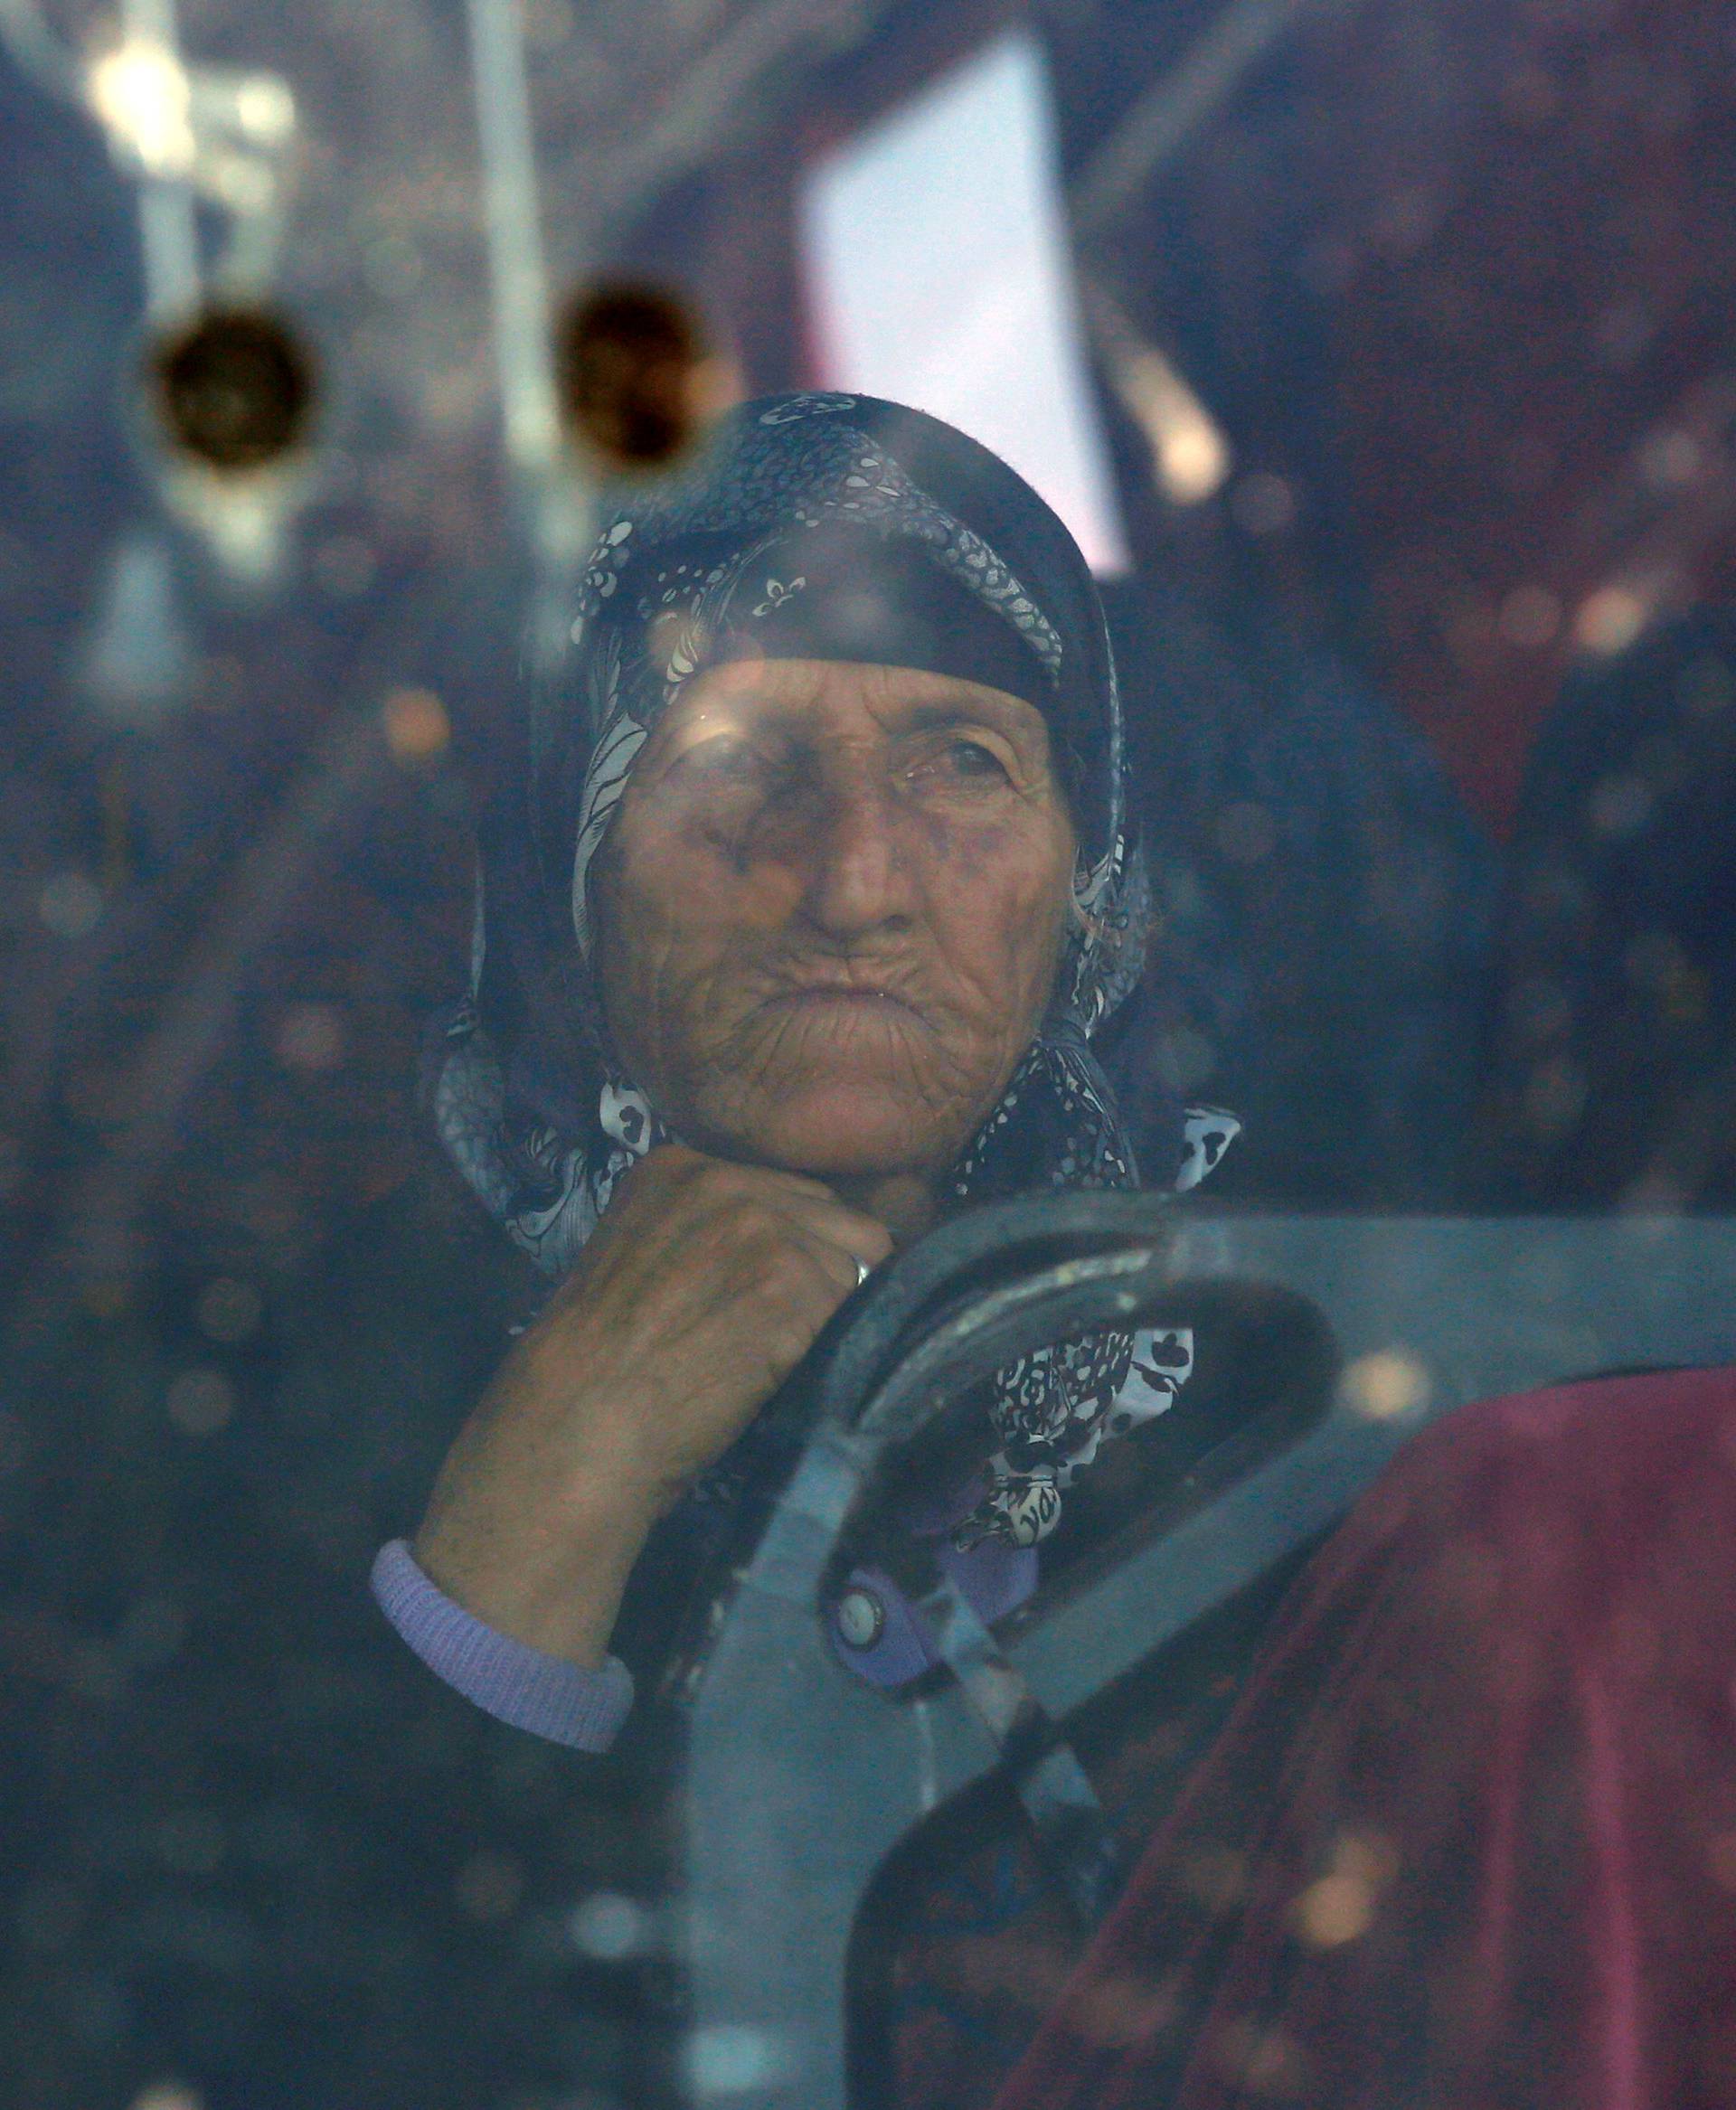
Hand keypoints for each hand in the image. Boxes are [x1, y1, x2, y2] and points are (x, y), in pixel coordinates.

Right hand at [413, 1145, 892, 1667]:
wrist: (579, 1420)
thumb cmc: (600, 1360)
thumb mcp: (639, 1253)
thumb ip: (705, 1230)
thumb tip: (788, 1240)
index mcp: (678, 1167)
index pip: (786, 1192)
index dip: (791, 1247)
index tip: (756, 1292)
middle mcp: (724, 1181)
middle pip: (833, 1218)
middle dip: (819, 1271)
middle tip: (771, 1327)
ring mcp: (761, 1228)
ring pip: (855, 1261)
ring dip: (829, 1311)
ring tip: (771, 1351)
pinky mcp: (793, 1283)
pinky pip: (856, 1305)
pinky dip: (831, 1343)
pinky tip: (778, 1368)